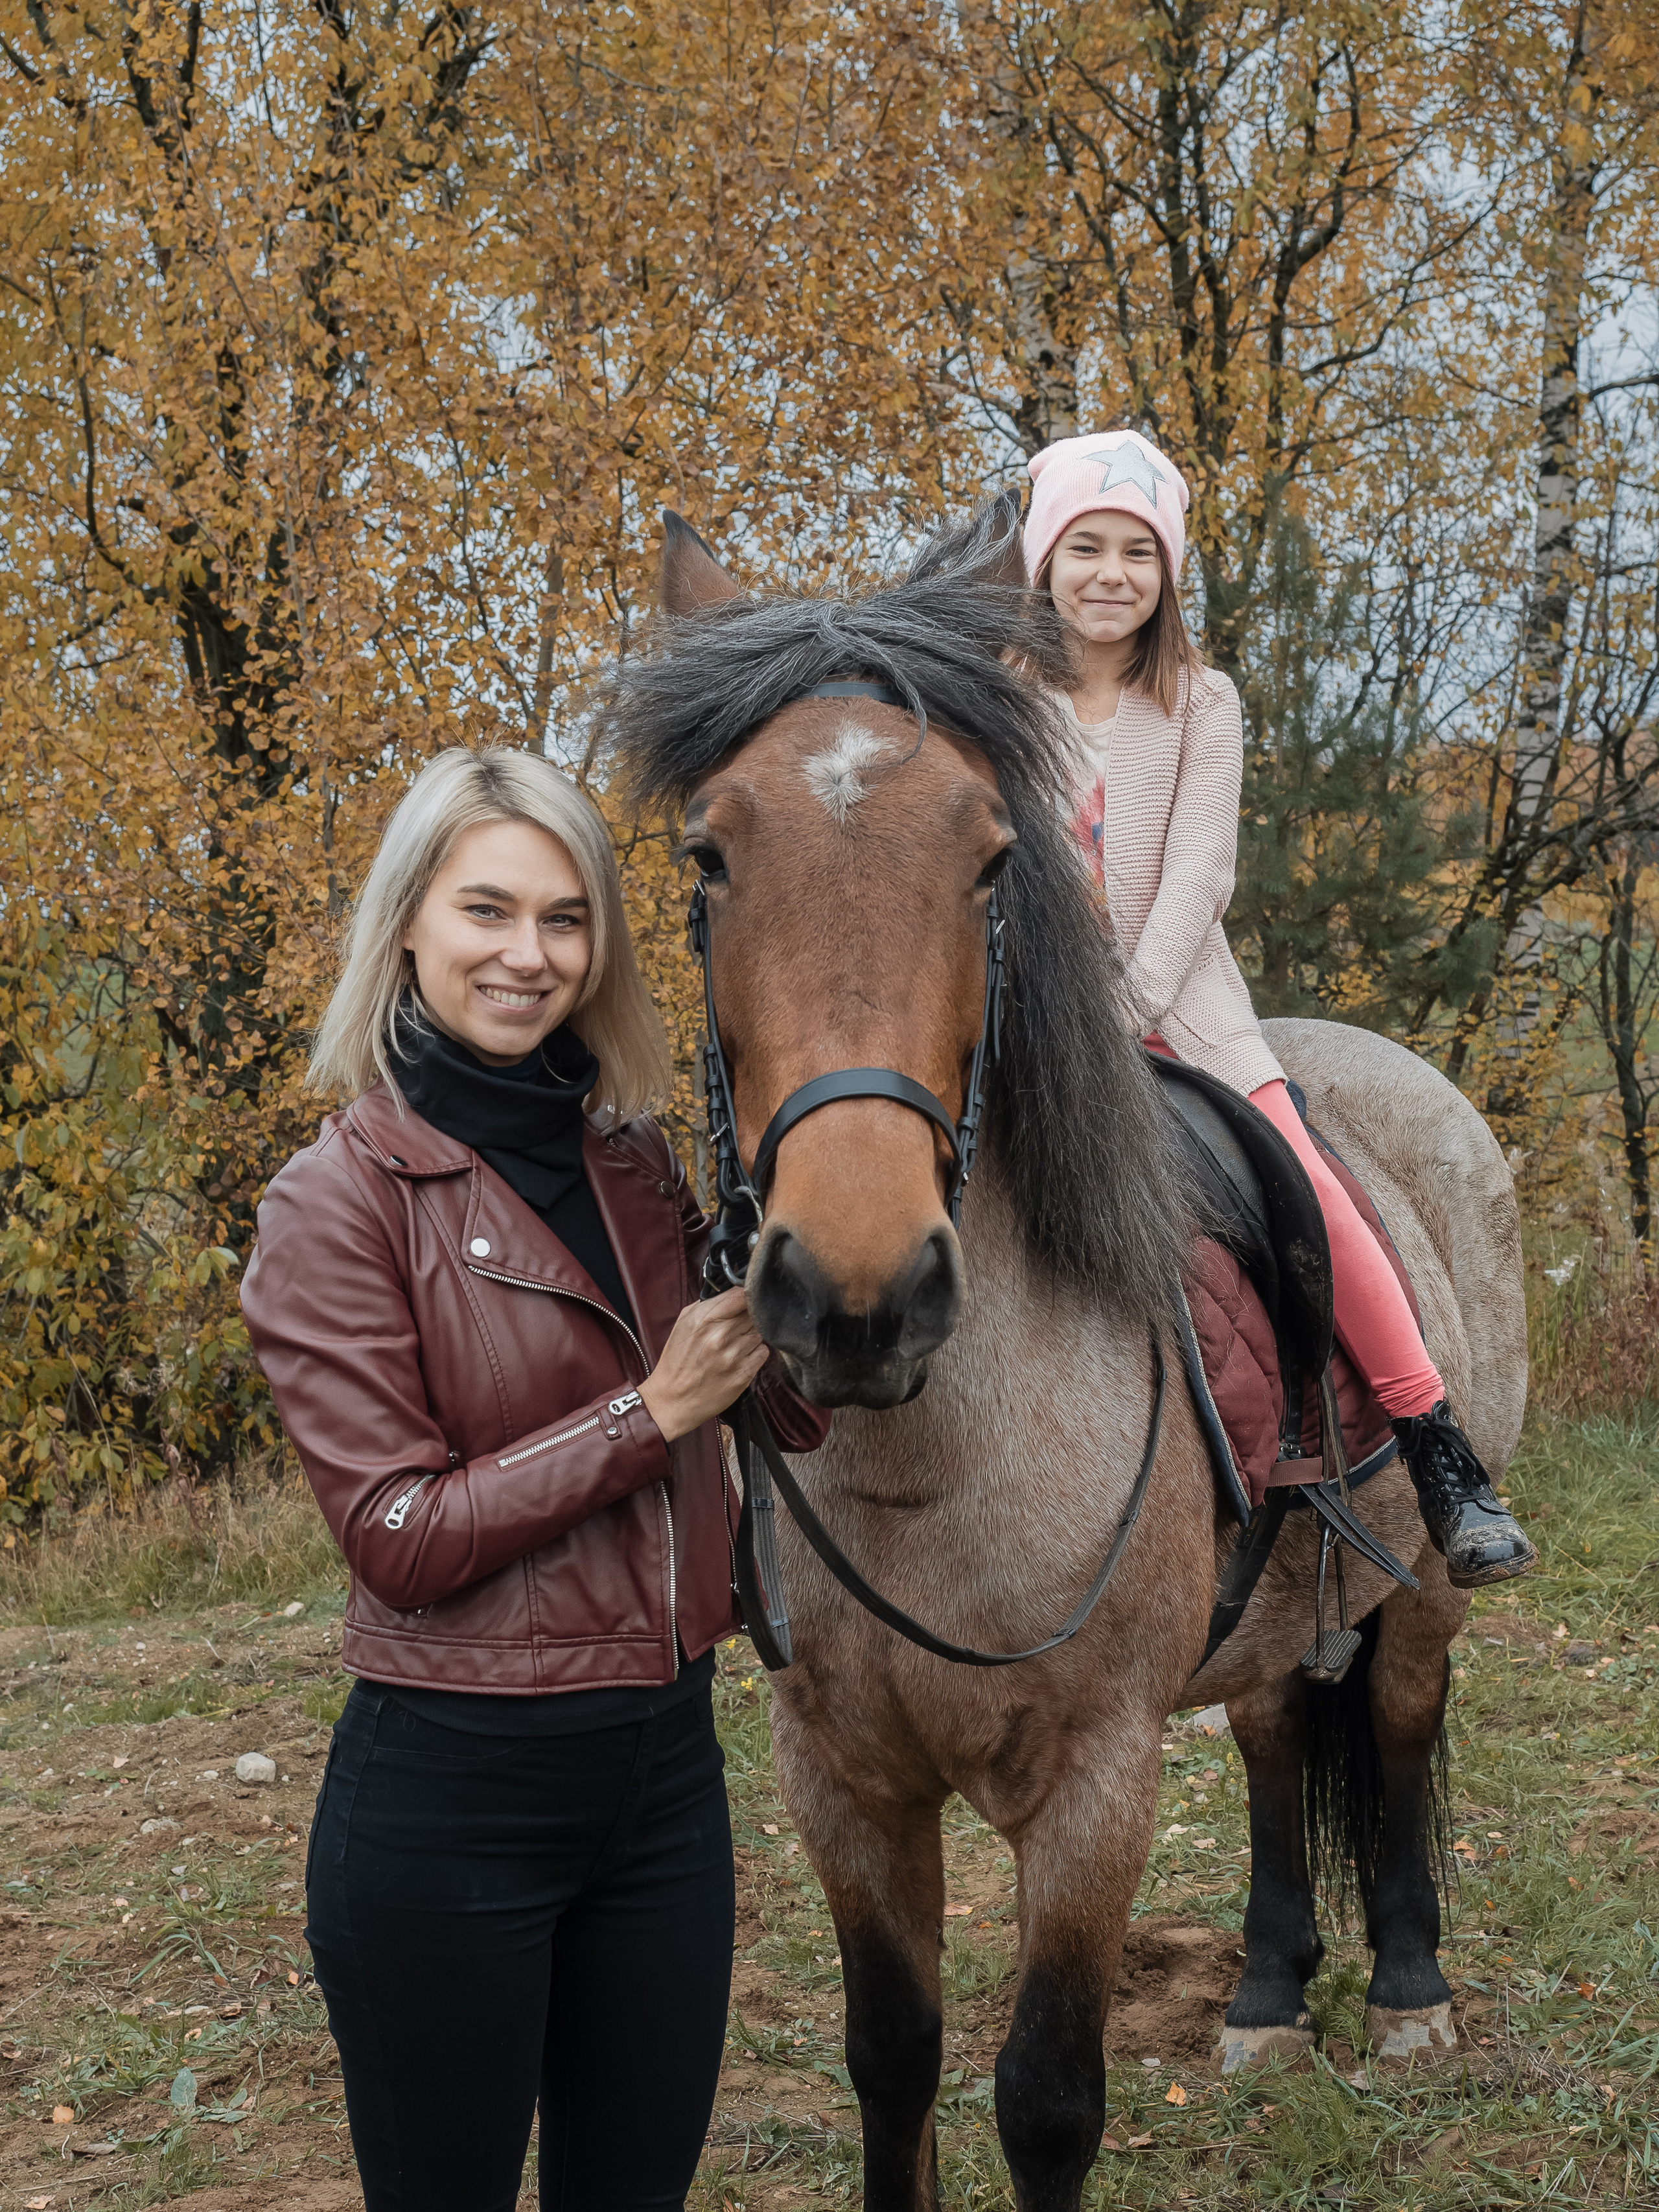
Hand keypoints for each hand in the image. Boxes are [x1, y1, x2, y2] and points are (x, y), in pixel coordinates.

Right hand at [637, 1287, 769, 1442]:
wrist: (672, 1400)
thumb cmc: (677, 1360)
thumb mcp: (684, 1323)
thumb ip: (708, 1305)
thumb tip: (733, 1292)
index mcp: (705, 1319)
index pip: (741, 1294)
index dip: (746, 1295)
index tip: (744, 1300)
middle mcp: (721, 1335)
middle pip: (753, 1312)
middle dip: (747, 1317)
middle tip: (734, 1328)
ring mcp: (734, 1355)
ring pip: (760, 1332)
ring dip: (750, 1336)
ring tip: (733, 1346)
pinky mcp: (744, 1374)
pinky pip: (763, 1352)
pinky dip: (755, 1353)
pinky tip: (739, 1359)